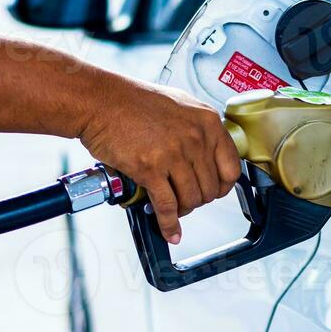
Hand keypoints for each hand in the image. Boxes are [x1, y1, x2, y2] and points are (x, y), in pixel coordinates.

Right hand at [79, 82, 240, 243]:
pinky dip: (169, 224)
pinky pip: (167, 206)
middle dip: (197, 199)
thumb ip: (198, 129)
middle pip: (210, 188)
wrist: (99, 101)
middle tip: (185, 198)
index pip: (231, 168)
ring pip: (191, 199)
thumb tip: (207, 156)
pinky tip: (169, 231)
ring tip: (173, 207)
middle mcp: (195, 137)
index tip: (213, 192)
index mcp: (207, 122)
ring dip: (183, 209)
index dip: (222, 187)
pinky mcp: (150, 169)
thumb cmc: (133, 101)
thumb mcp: (180, 105)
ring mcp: (174, 154)